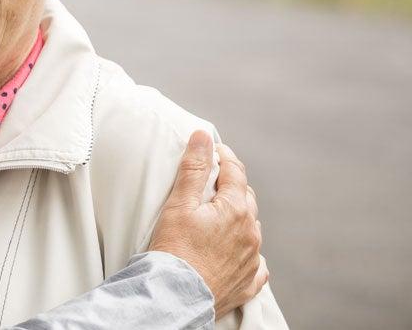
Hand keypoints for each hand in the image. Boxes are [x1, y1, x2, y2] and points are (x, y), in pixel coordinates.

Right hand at [148, 131, 266, 318]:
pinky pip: (256, 264)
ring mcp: (253, 259)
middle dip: (231, 187)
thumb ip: (194, 168)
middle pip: (247, 198)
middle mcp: (251, 233)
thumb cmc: (174, 249)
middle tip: (211, 184)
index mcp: (237, 209)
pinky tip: (236, 253)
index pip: (236, 172)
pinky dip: (247, 253)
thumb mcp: (179, 203)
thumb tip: (203, 137)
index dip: (224, 157)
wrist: (175, 295)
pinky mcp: (248, 282)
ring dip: (238, 218)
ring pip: (251, 229)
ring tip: (217, 218)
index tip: (213, 151)